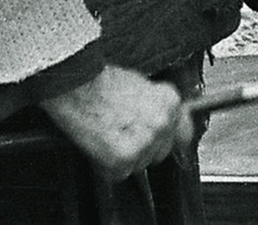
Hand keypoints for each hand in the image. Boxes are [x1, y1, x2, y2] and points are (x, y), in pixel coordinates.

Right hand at [41, 64, 192, 180]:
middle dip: (142, 147)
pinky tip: (99, 144)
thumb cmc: (102, 82)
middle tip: (120, 131)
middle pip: (159, 152)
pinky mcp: (123, 159)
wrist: (75, 85)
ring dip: (124, 156)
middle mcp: (162, 123)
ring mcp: (145, 142)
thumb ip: (160, 108)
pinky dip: (106, 165)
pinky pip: (119, 173)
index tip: (151, 136)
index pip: (182, 135)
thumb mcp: (142, 85)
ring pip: (139, 164)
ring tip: (107, 133)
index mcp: (170, 102)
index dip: (162, 137)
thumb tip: (172, 128)